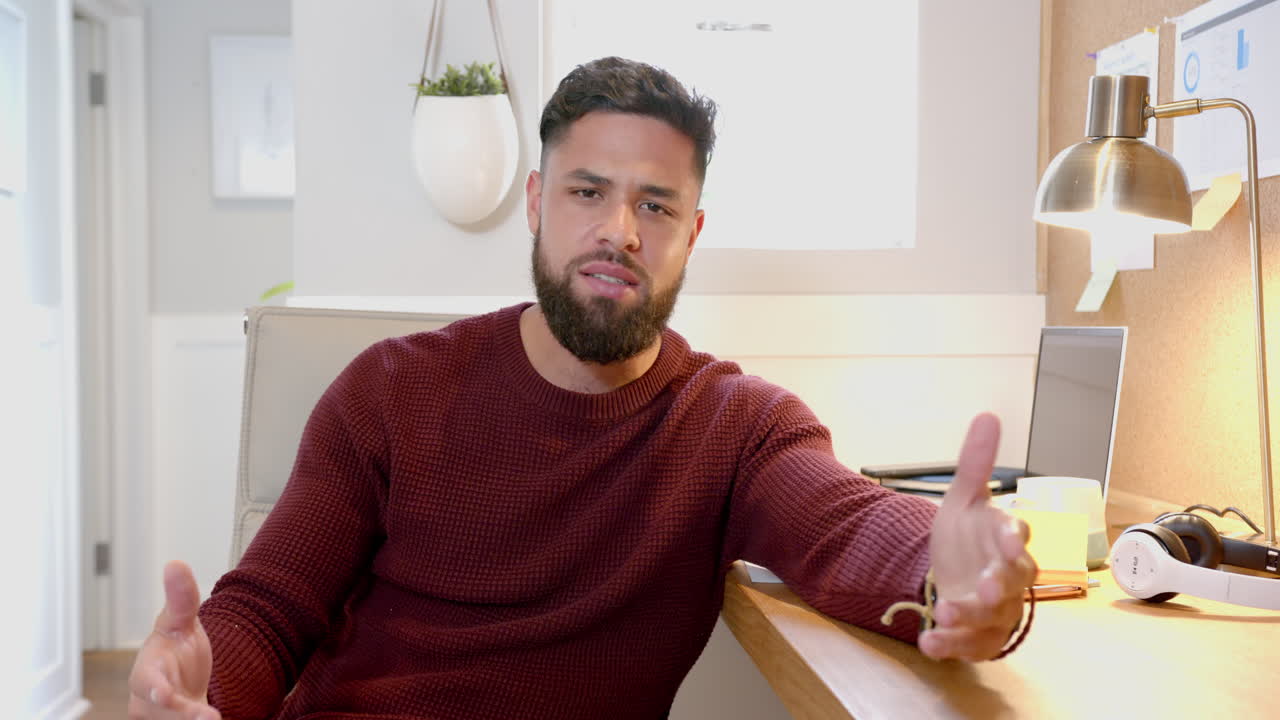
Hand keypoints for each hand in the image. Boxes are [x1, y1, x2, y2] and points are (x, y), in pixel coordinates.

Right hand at [128, 561, 220, 719]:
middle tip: (208, 718)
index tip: (163, 694)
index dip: (154, 689)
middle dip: (182, 714)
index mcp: (147, 671)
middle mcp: (148, 701)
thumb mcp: (180, 622)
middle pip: (161, 712)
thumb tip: (176, 563)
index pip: (146, 682)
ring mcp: (161, 718)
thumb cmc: (175, 648)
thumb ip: (181, 599)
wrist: (184, 678)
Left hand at [921, 413, 1036, 660]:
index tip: (1009, 539)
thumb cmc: (967, 539)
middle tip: (986, 584)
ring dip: (970, 616)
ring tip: (944, 611)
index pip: (1018, 537)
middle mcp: (1008, 578)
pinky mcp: (978, 637)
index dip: (1014, 539)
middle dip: (1002, 584)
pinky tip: (927, 642)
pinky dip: (949, 646)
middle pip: (1015, 582)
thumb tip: (986, 416)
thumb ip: (974, 465)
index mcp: (1006, 541)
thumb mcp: (964, 500)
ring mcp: (996, 611)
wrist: (953, 577)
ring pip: (993, 617)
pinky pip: (968, 646)